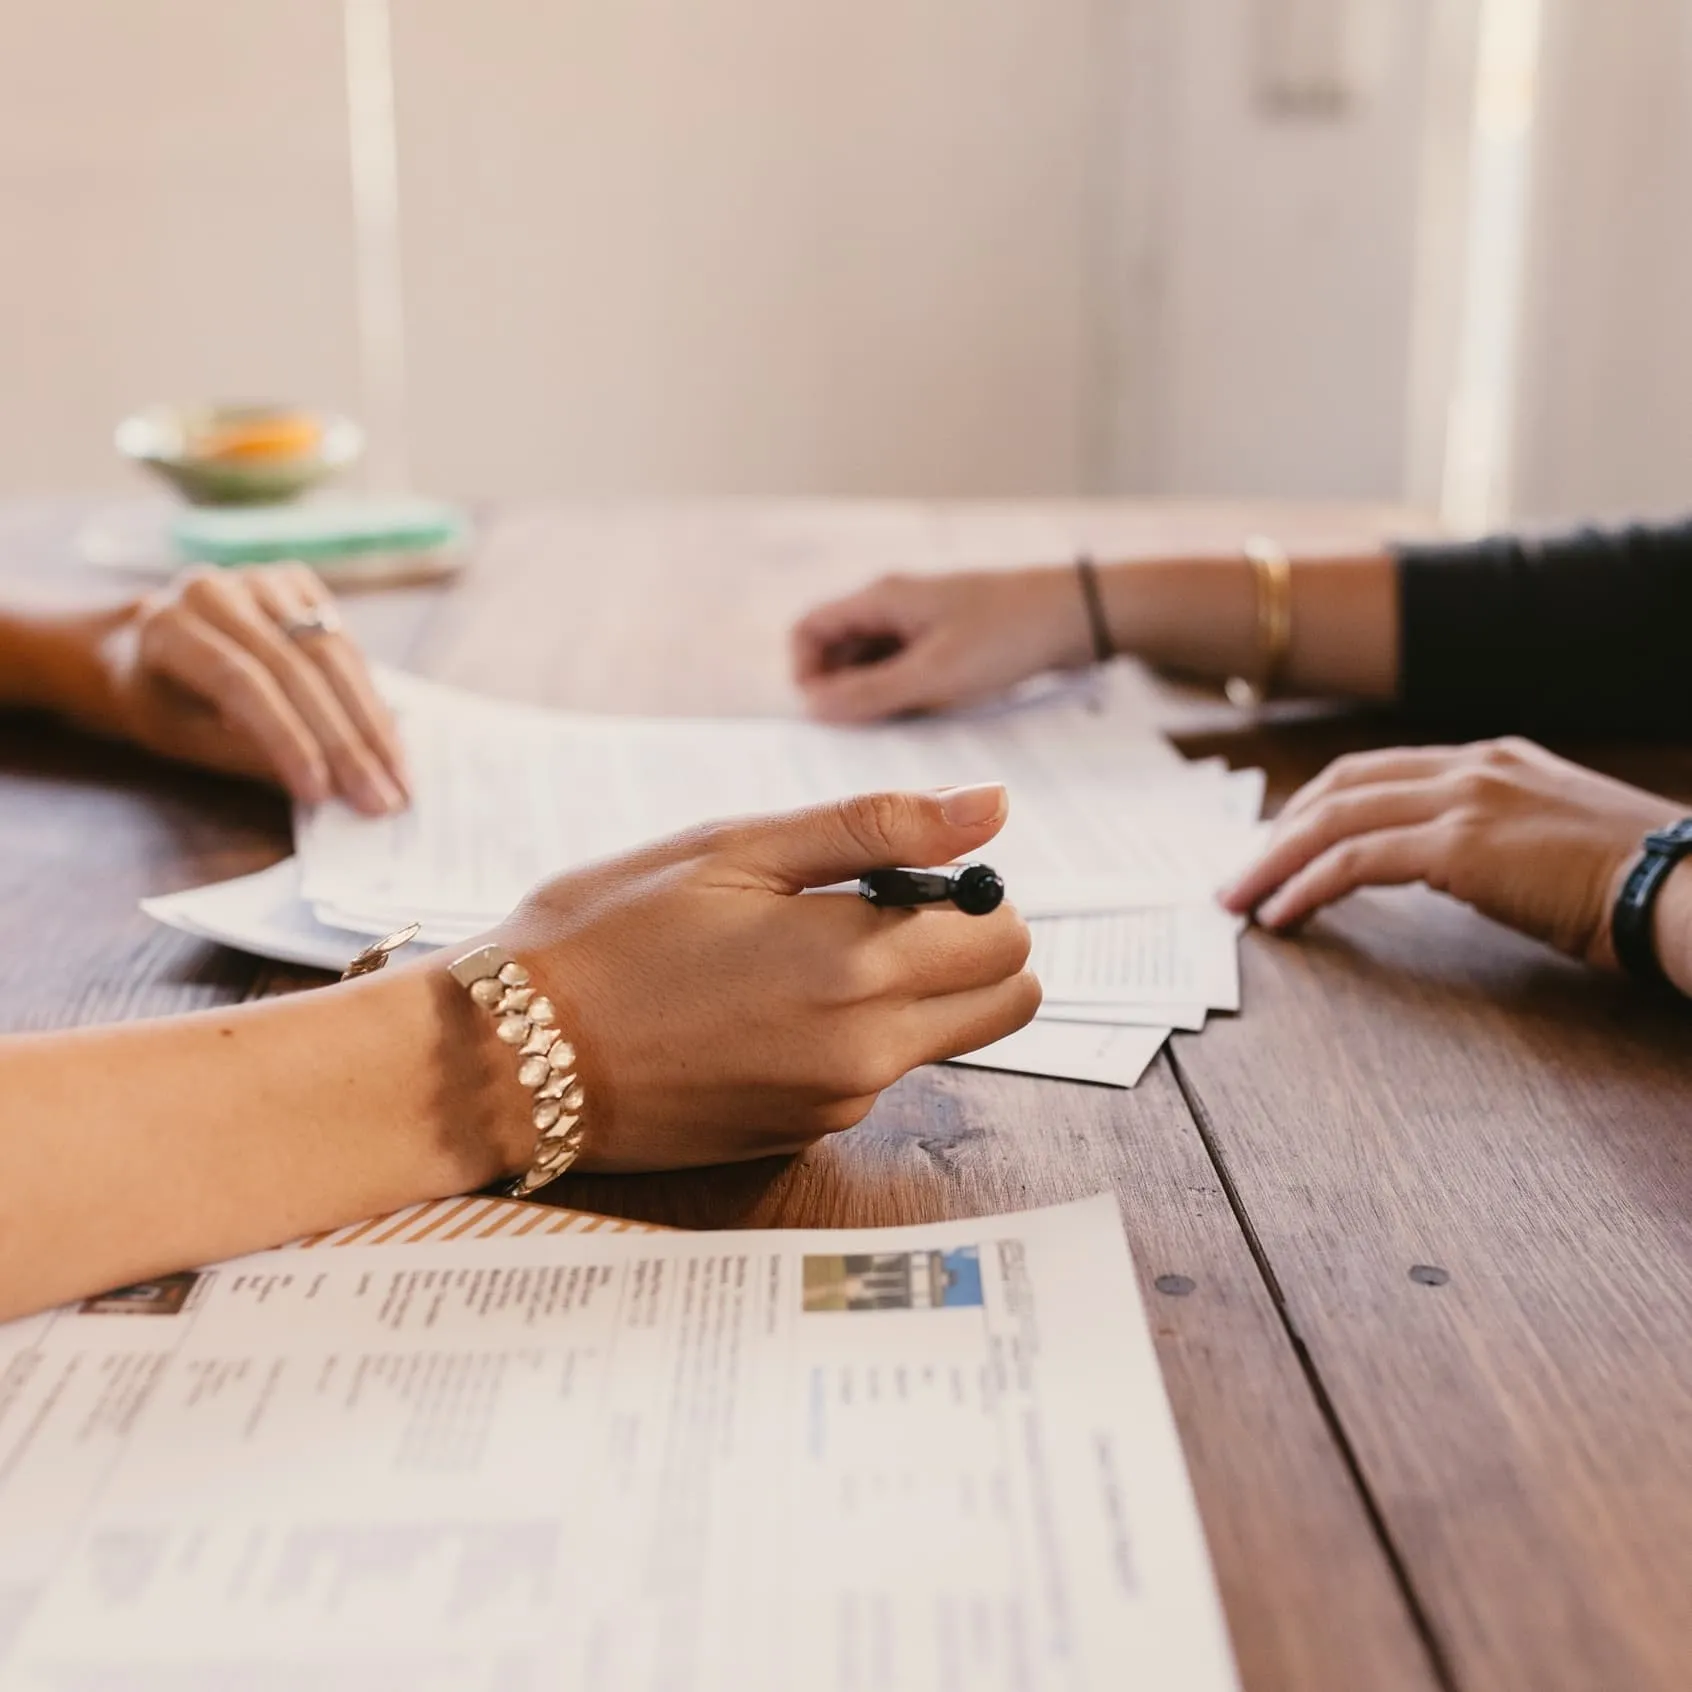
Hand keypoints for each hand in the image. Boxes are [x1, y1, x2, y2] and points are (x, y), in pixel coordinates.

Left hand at [91, 564, 408, 814]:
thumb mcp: (183, 738)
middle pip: (297, 668)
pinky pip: (346, 644)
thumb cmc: (159, 702)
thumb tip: (330, 785)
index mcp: (167, 627)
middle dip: (345, 742)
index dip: (288, 738)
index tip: (323, 793)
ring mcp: (259, 581)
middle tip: (381, 798)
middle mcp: (215, 592)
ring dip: (372, 723)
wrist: (140, 645)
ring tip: (398, 777)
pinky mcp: (296, 584)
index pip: (242, 682)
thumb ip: (247, 753)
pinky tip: (388, 739)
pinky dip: (369, 696)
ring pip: (332, 653)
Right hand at [487, 782, 1040, 1171]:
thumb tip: (994, 807)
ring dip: (909, 992)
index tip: (903, 873)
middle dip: (970, 948)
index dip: (972, 892)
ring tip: (791, 956)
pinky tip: (756, 1009)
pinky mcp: (802, 1135)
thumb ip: (877, 828)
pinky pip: (874, 1076)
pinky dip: (850, 1036)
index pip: (1007, 938)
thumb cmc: (609, 931)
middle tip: (874, 911)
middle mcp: (866, 1051)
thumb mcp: (736, 848)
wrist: (509, 1058)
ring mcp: (836, 1104)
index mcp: (857, 966)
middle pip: (1005, 1001)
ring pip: (942, 1039)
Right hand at [792, 567, 1088, 721]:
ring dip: (877, 698)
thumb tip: (812, 709)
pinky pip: (906, 672)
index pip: (810, 630)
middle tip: (867, 733)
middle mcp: (893, 607)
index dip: (805, 673)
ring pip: (873, 666)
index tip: (824, 714)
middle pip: (838, 651)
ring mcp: (920, 624)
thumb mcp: (932, 675)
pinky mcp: (945, 643)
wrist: (1077, 618)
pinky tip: (930, 718)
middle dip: (843, 692)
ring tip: (905, 725)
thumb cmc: (1007, 637)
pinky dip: (907, 696)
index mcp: (881, 599)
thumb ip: (869, 694)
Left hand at [1221, 738, 1681, 966]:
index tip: (1281, 844)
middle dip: (1279, 830)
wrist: (1686, 888)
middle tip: (1242, 874)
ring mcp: (1465, 799)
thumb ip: (1493, 836)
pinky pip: (1354, 862)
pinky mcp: (1461, 846)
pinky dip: (1306, 885)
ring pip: (1333, 819)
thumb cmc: (1634, 881)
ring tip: (1241, 900)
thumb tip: (1443, 866)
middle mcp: (1470, 766)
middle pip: (1340, 787)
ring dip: (1274, 861)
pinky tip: (1283, 913)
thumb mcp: (1552, 838)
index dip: (1317, 807)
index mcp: (1491, 758)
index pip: (1376, 772)